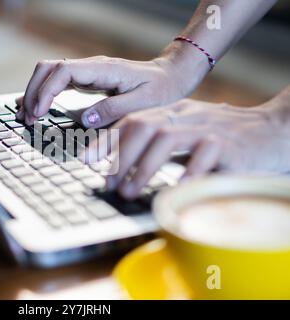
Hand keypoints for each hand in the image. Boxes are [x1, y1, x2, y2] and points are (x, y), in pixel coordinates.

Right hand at [16, 54, 202, 126]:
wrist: (170, 77)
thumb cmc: (160, 90)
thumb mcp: (143, 103)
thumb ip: (113, 109)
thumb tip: (84, 119)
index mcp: (102, 69)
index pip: (63, 72)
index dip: (47, 91)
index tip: (39, 113)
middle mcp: (90, 67)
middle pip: (48, 68)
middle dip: (34, 91)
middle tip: (27, 118)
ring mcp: (86, 72)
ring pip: (49, 73)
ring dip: (35, 92)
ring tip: (25, 116)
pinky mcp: (86, 80)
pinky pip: (58, 82)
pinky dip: (44, 94)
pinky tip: (36, 107)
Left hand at [84, 87, 289, 198]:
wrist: (271, 132)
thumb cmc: (223, 138)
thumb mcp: (187, 133)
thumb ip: (158, 144)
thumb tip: (121, 166)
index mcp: (172, 112)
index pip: (132, 120)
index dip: (106, 140)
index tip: (86, 159)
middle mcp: (185, 116)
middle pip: (143, 127)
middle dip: (120, 156)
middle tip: (108, 182)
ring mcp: (206, 128)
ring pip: (166, 139)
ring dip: (142, 167)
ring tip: (129, 191)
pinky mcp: (228, 144)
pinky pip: (204, 156)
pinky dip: (187, 172)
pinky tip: (175, 190)